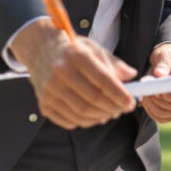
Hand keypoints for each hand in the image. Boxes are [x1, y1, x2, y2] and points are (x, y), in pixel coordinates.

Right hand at [11, 26, 136, 128]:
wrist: (39, 50)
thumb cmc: (72, 50)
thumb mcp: (93, 48)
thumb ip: (114, 63)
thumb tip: (131, 76)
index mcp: (76, 56)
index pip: (103, 80)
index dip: (120, 95)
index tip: (130, 103)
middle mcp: (60, 73)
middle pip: (93, 100)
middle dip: (112, 108)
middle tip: (122, 109)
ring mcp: (50, 90)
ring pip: (81, 113)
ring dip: (100, 117)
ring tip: (109, 113)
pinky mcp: (44, 104)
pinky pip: (69, 121)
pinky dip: (85, 122)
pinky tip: (93, 116)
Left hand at [139, 44, 170, 122]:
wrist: (164, 64)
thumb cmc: (167, 58)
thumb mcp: (165, 54)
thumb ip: (163, 63)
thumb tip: (159, 74)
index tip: (161, 93)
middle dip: (158, 100)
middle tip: (145, 89)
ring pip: (166, 113)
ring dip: (152, 105)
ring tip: (143, 94)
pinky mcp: (170, 112)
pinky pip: (161, 118)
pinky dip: (150, 111)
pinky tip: (145, 100)